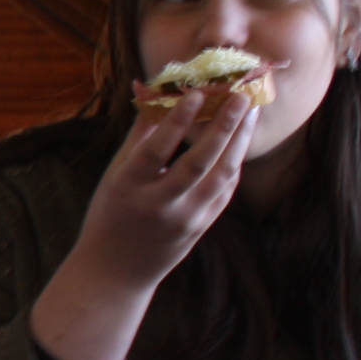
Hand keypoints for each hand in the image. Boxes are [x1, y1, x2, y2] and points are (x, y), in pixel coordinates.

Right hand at [28, 89, 256, 359]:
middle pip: (198, 163)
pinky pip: (225, 191)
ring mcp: (186, 219)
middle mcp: (160, 205)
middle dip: (223, 127)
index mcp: (129, 188)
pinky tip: (240, 141)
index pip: (156, 150)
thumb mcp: (115, 174)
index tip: (197, 93)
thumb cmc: (110, 214)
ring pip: (221, 176)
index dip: (177, 122)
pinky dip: (233, 163)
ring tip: (250, 112)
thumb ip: (138, 134)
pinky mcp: (202, 227)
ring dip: (239, 142)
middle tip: (241, 97)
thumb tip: (149, 88)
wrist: (116, 271)